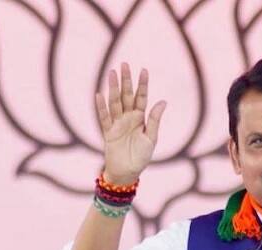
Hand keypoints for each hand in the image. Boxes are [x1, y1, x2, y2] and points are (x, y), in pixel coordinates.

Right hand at [95, 63, 166, 184]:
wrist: (127, 173)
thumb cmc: (141, 157)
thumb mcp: (151, 138)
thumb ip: (154, 120)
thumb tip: (163, 101)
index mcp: (140, 119)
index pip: (141, 98)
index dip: (142, 85)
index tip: (143, 70)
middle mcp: (128, 118)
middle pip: (126, 96)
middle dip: (126, 81)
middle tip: (124, 64)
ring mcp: (117, 124)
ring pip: (115, 103)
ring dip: (113, 89)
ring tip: (112, 73)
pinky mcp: (108, 133)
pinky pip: (104, 118)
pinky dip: (101, 107)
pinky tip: (99, 94)